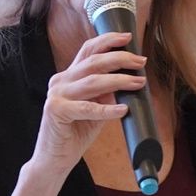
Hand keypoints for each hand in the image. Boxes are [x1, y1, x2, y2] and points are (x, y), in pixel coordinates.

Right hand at [28, 32, 146, 178]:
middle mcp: (60, 81)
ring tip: (139, 81)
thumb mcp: (95, 110)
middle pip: (93, 62)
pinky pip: (87, 108)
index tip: (128, 37)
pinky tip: (123, 110)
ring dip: (119, 80)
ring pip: (92, 81)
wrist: (55, 159)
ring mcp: (56, 95)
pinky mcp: (56, 111)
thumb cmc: (75, 134)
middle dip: (119, 58)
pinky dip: (107, 109)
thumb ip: (106, 95)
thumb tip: (128, 81)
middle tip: (140, 60)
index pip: (87, 51)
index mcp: (67, 77)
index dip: (107, 41)